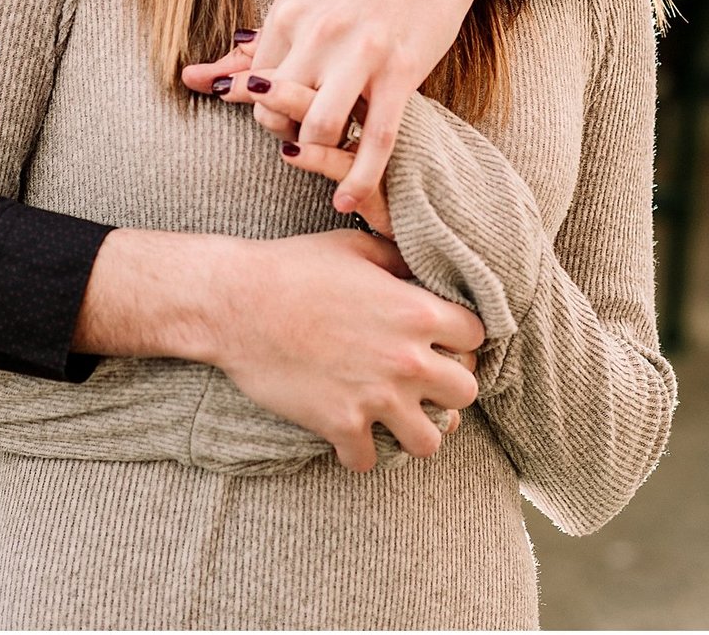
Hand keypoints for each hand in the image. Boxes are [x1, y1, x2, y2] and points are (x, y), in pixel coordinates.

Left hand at [183, 0, 476, 218]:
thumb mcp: (301, 6)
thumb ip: (252, 49)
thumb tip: (195, 81)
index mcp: (287, 16)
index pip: (253, 85)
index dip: (262, 112)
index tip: (282, 120)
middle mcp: (318, 34)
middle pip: (277, 109)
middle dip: (285, 135)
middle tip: (303, 143)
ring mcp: (361, 53)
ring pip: (321, 127)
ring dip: (319, 155)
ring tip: (328, 160)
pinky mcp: (403, 71)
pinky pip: (377, 136)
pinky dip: (360, 176)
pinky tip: (346, 201)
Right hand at [203, 230, 482, 471]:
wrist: (231, 301)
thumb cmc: (289, 266)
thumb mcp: (350, 247)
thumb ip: (396, 260)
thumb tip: (420, 269)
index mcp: (416, 312)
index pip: (476, 336)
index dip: (457, 338)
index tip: (435, 341)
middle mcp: (407, 360)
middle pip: (466, 392)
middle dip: (444, 387)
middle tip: (415, 381)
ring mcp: (376, 397)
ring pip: (430, 440)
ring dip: (413, 430)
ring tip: (390, 418)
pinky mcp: (341, 424)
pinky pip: (368, 460)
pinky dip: (357, 452)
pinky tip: (345, 436)